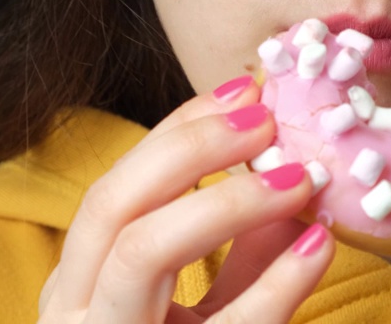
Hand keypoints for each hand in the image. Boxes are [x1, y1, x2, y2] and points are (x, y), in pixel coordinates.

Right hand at [37, 78, 334, 322]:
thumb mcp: (202, 313)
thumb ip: (237, 252)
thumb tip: (291, 177)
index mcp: (79, 282)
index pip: (120, 184)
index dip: (180, 129)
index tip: (246, 89)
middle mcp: (72, 311)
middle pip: (113, 202)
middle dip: (190, 149)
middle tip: (268, 118)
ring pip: (137, 249)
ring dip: (222, 201)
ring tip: (298, 176)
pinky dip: (270, 284)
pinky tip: (318, 248)